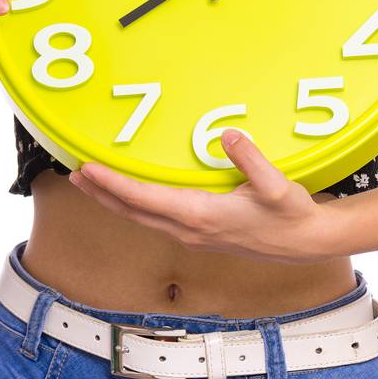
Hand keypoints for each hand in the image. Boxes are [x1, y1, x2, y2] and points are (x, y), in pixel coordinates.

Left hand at [66, 128, 343, 264]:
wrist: (305, 243)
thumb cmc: (290, 214)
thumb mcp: (276, 186)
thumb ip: (252, 160)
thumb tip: (228, 135)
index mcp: (201, 216)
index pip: (146, 199)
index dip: (114, 184)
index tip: (88, 170)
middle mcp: (189, 230)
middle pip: (133, 212)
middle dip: (101, 193)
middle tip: (72, 173)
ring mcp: (192, 235)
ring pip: (141, 218)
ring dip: (113, 200)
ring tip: (88, 183)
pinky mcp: (197, 234)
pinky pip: (154, 219)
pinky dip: (132, 205)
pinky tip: (127, 196)